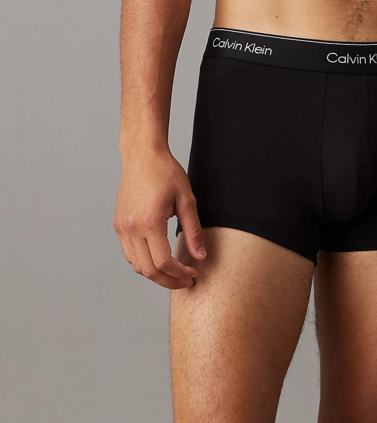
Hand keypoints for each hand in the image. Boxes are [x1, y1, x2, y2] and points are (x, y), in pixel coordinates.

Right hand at [114, 146, 205, 289]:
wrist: (142, 155)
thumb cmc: (166, 172)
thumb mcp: (186, 199)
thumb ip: (193, 230)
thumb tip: (200, 256)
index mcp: (149, 223)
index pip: (163, 262)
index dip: (180, 273)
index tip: (193, 273)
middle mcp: (131, 229)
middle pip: (148, 271)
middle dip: (169, 281)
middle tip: (187, 280)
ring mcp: (122, 228)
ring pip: (136, 265)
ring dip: (155, 273)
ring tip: (175, 271)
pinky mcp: (118, 225)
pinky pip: (129, 253)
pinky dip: (144, 262)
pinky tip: (159, 257)